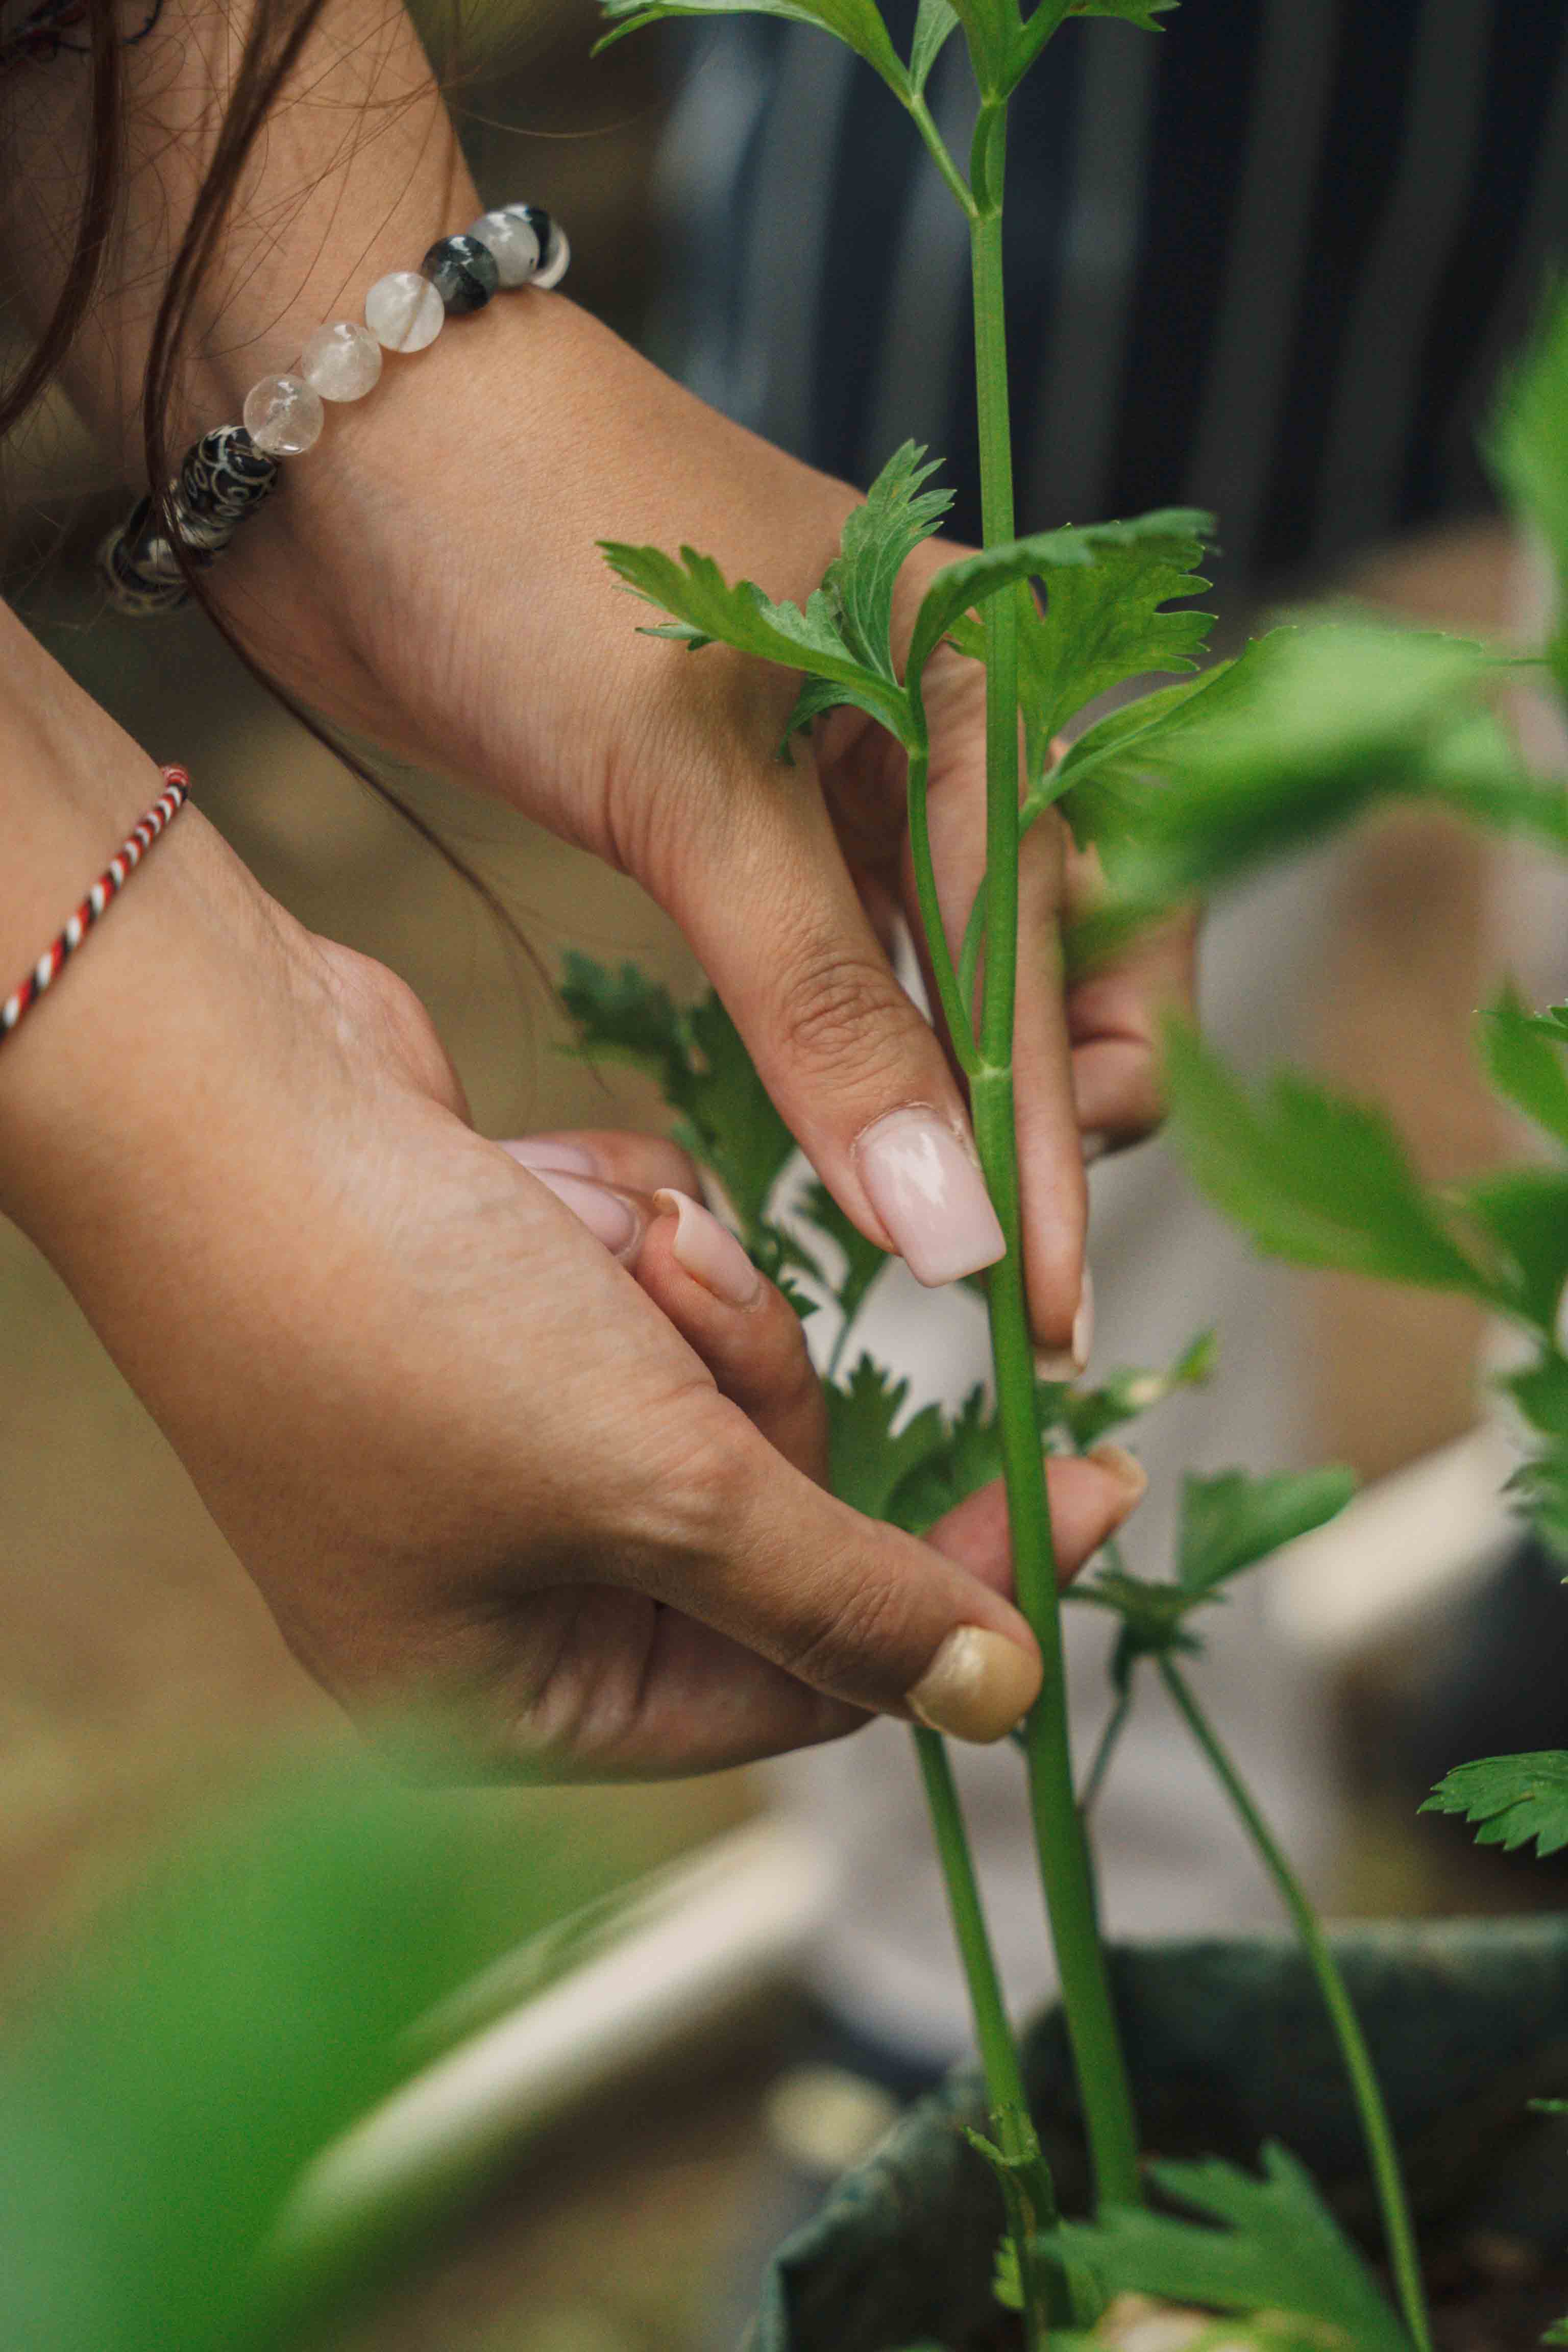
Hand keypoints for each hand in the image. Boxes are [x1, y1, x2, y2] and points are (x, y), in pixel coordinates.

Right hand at [0, 653, 1145, 1774]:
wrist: (225, 1090)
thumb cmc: (406, 1322)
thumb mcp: (658, 1487)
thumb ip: (845, 1595)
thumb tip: (1001, 1703)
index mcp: (504, 1695)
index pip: (799, 1687)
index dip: (954, 1588)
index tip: (1097, 1483)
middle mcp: (498, 1583)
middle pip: (771, 1512)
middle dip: (753, 1388)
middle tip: (688, 1313)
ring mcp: (495, 1431)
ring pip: (726, 1377)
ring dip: (687, 1291)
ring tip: (589, 1241)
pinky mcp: (506, 1303)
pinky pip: (661, 1282)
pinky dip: (633, 1226)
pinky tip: (539, 1187)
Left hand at [213, 294, 1196, 1360]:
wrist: (337, 435)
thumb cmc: (528, 551)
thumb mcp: (692, 787)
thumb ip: (826, 1007)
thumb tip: (949, 1222)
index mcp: (979, 666)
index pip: (1063, 933)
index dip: (1053, 1125)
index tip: (1036, 1292)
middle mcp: (939, 717)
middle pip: (1062, 946)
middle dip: (1048, 1105)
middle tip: (1009, 1269)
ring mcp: (845, 767)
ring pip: (957, 966)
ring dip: (956, 1099)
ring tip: (949, 1241)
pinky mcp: (749, 813)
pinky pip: (853, 957)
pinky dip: (864, 1054)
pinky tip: (862, 1145)